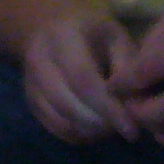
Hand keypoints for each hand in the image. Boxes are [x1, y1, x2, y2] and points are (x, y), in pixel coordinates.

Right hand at [22, 5, 139, 145]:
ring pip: (60, 121)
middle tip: (126, 128)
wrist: (53, 29)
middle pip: (67, 104)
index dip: (108, 107)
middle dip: (101, 123)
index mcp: (63, 36)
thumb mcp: (117, 37)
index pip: (82, 78)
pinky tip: (97, 127)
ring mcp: (30, 83)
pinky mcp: (31, 102)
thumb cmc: (95, 33)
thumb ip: (127, 66)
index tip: (132, 129)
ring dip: (91, 131)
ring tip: (114, 126)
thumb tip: (134, 106)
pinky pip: (55, 128)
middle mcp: (38, 60)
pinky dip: (79, 135)